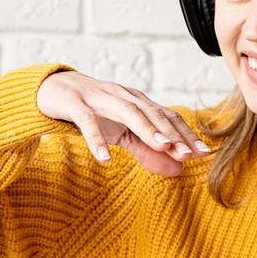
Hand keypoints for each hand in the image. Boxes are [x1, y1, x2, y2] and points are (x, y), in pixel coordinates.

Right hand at [36, 70, 211, 176]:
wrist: (53, 88)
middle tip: (189, 154)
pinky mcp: (75, 103)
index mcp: (137, 102)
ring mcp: (99, 97)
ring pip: (128, 112)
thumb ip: (147, 149)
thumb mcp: (121, 131)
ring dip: (147, 129)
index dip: (186, 135)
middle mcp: (123, 96)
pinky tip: (105, 158)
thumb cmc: (93, 111)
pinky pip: (87, 122)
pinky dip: (96, 139)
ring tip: (163, 147)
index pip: (168, 117)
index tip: (204, 154)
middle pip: (153, 114)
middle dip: (173, 134)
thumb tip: (177, 169)